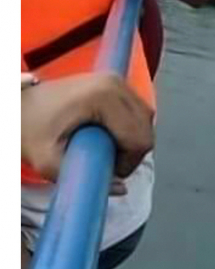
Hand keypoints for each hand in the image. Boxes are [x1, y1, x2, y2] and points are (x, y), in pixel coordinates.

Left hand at [21, 73, 153, 182]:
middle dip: (132, 152)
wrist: (15, 106)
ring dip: (133, 139)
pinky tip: (109, 135)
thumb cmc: (27, 129)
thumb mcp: (47, 162)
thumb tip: (121, 189)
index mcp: (103, 96)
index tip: (107, 170)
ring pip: (145, 118)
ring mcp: (115, 79)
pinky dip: (130, 126)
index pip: (140, 138)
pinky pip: (137, 109)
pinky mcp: (114, 81)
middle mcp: (115, 82)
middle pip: (146, 128)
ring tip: (106, 149)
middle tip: (106, 162)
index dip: (128, 163)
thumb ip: (83, 178)